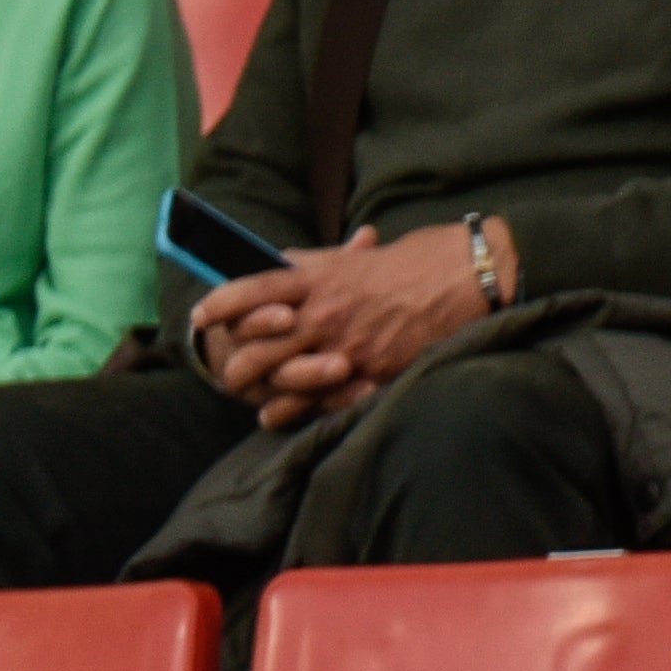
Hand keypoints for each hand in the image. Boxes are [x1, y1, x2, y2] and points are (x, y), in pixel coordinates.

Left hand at [194, 218, 511, 428]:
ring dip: (262, 393)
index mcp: (321, 278)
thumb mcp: (357, 255)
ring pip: (284, 380)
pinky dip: (297, 411)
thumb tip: (278, 261)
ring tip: (251, 400)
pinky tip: (280, 416)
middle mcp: (325, 314)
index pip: (255, 289)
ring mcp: (346, 347)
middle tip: (226, 372)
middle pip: (258, 347)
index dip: (222, 303)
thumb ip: (315, 263)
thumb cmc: (416, 259)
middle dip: (235, 365)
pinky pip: (322, 401)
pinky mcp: (370, 372)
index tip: (200, 314)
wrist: (469, 276)